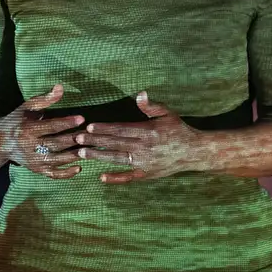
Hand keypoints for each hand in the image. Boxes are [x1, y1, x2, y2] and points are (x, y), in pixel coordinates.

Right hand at [3, 83, 84, 179]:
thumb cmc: (17, 120)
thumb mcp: (27, 107)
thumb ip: (45, 99)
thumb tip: (60, 87)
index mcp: (27, 130)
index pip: (50, 127)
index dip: (66, 123)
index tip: (82, 118)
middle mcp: (29, 147)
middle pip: (55, 144)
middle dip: (73, 139)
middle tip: (90, 134)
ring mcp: (33, 161)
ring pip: (56, 160)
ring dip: (73, 156)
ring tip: (90, 149)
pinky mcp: (36, 169)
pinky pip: (52, 174)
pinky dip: (65, 174)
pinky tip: (79, 168)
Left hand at [74, 91, 207, 183]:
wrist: (193, 152)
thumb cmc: (179, 130)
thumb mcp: (168, 114)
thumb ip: (152, 106)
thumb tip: (140, 94)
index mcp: (148, 132)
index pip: (121, 129)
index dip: (104, 128)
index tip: (89, 127)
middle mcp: (145, 148)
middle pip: (115, 144)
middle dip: (95, 141)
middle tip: (77, 139)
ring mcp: (145, 164)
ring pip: (117, 159)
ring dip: (99, 156)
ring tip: (82, 153)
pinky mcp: (147, 175)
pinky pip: (128, 178)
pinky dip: (115, 178)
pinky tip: (101, 177)